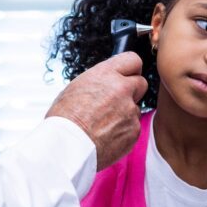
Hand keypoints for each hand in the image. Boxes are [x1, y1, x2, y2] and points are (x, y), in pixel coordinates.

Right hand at [46, 52, 147, 169]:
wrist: (66, 145)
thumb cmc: (65, 118)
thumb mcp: (77, 87)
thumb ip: (100, 82)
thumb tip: (109, 83)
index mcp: (106, 74)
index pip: (133, 60)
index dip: (131, 70)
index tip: (128, 76)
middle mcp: (122, 89)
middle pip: (141, 83)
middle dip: (132, 91)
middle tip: (116, 102)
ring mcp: (130, 110)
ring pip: (135, 109)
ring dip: (124, 115)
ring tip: (102, 125)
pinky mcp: (134, 130)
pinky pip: (133, 128)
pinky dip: (123, 132)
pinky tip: (106, 136)